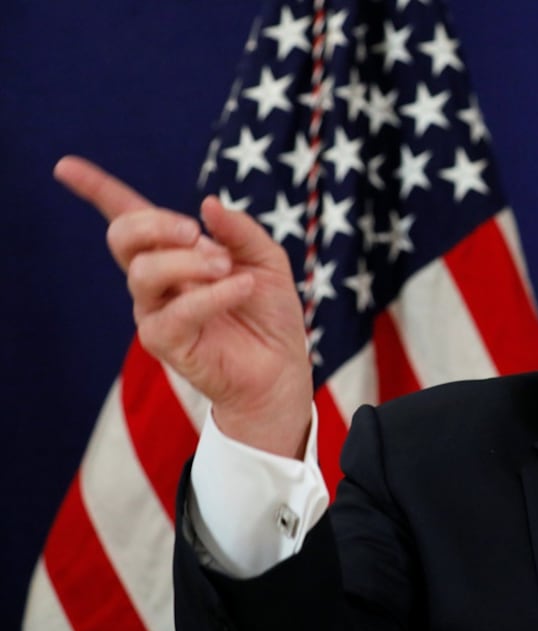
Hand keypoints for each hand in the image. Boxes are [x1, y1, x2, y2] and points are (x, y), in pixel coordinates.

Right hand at [55, 156, 312, 458]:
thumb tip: (208, 204)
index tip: (65, 166)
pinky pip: (177, 312)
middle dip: (156, 224)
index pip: (127, 217)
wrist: (281, 366)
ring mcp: (156, 311)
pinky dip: (213, 294)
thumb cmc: (268, 311)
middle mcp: (156, 279)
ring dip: (189, 261)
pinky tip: (241, 288)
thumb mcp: (266, 260)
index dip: (96, 190)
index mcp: (174, 252)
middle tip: (195, 232)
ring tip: (226, 267)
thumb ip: (240, 231)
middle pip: (123, 237)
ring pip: (144, 272)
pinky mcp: (165, 343)